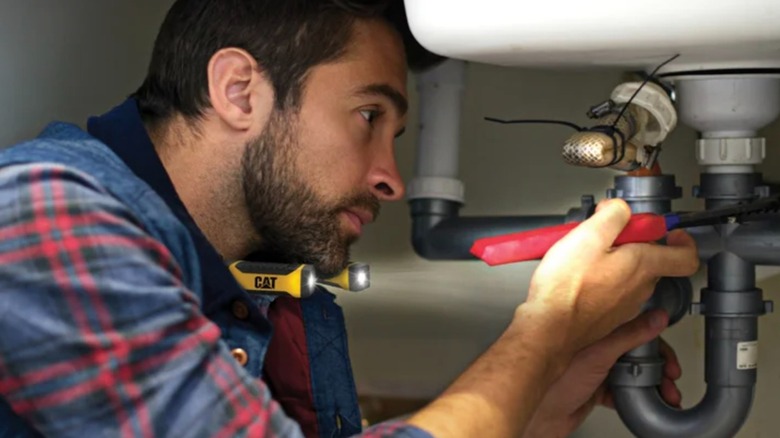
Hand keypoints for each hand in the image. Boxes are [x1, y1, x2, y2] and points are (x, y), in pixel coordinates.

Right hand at [522, 199, 698, 357]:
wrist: (548, 328)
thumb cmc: (566, 289)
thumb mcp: (589, 234)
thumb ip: (613, 215)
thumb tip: (620, 210)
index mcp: (643, 266)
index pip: (686, 257)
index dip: (682, 240)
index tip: (669, 232)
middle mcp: (639, 289)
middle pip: (650, 260)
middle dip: (632, 243)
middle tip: (607, 235)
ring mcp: (624, 305)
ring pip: (629, 276)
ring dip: (613, 261)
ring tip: (584, 255)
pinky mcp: (606, 316)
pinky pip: (612, 291)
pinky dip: (600, 279)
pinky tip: (577, 275)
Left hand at [523, 309, 682, 437]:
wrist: (540, 416)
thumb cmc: (554, 381)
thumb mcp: (599, 354)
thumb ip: (629, 335)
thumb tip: (654, 317)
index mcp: (591, 330)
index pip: (629, 325)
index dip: (653, 335)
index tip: (668, 344)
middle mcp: (593, 347)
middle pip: (634, 351)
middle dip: (658, 364)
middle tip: (672, 374)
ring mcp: (594, 369)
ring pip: (631, 372)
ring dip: (652, 383)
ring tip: (667, 393)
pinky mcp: (595, 389)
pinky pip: (623, 390)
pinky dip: (638, 396)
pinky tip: (648, 401)